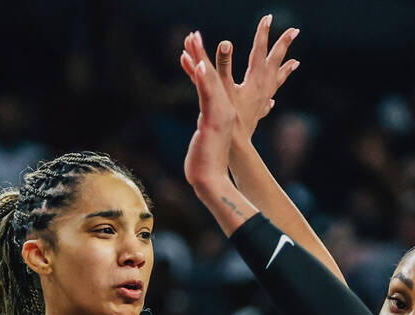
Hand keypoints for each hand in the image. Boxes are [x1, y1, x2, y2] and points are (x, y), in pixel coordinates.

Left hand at [180, 31, 237, 191]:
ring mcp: (218, 115)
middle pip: (209, 76)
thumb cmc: (206, 165)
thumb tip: (206, 131)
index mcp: (219, 112)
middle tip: (192, 33)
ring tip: (194, 39)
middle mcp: (221, 110)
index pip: (209, 83)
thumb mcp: (206, 140)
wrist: (211, 181)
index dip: (202, 63)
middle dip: (200, 53)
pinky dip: (204, 82)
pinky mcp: (213, 122)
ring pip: (208, 82)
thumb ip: (208, 130)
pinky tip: (200, 66)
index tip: (193, 46)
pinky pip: (207, 98)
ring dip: (200, 58)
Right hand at [213, 15, 299, 141]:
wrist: (238, 147)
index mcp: (255, 79)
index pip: (260, 50)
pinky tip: (272, 101)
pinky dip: (271, 97)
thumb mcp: (222, 88)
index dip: (263, 32)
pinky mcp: (259, 112)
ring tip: (296, 62)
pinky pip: (269, 101)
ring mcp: (263, 100)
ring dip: (286, 70)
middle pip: (276, 61)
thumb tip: (225, 43)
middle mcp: (263, 88)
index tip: (269, 17)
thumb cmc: (227, 117)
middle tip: (295, 30)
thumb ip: (222, 65)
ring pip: (277, 80)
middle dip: (284, 44)